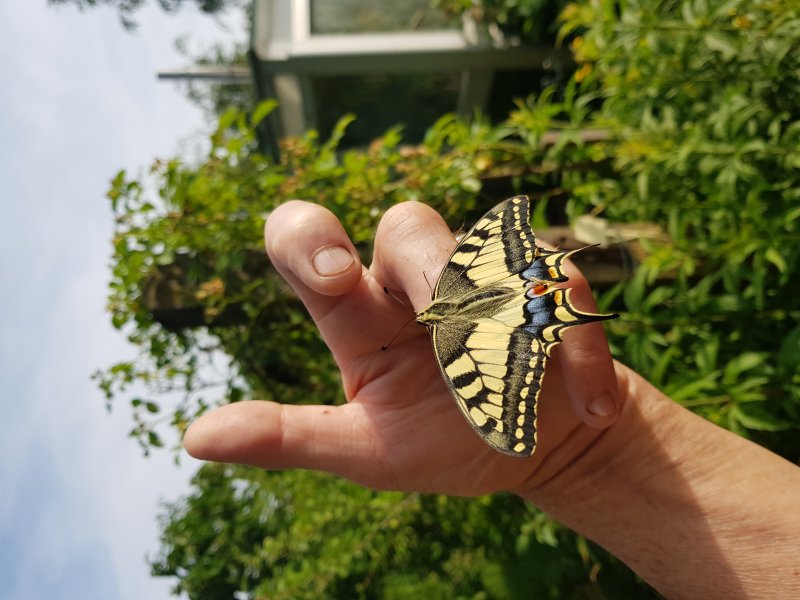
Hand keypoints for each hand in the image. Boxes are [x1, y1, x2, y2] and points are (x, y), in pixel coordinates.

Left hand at [184, 200, 621, 496]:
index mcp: (356, 313)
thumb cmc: (447, 445)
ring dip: (510, 322)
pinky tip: (589, 406)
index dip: (309, 238)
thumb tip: (195, 438)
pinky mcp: (546, 280)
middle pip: (406, 224)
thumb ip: (290, 437)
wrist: (540, 449)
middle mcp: (413, 280)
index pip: (305, 242)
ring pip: (490, 246)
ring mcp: (484, 272)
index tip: (336, 276)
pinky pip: (561, 283)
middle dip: (430, 269)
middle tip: (453, 323)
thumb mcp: (366, 451)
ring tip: (528, 393)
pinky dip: (577, 347)